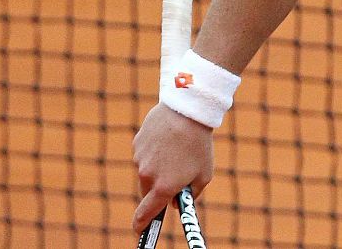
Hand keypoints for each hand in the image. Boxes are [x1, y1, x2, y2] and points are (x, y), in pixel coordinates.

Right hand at [132, 103, 214, 234]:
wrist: (188, 111)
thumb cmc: (199, 145)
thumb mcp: (204, 174)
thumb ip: (191, 194)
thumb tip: (177, 203)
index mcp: (164, 187)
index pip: (146, 214)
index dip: (141, 224)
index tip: (140, 231)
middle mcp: (148, 176)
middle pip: (148, 192)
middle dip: (158, 189)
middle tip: (175, 175)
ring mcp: (140, 159)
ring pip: (146, 171)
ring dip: (158, 167)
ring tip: (177, 150)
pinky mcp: (137, 143)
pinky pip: (144, 153)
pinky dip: (154, 151)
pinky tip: (168, 139)